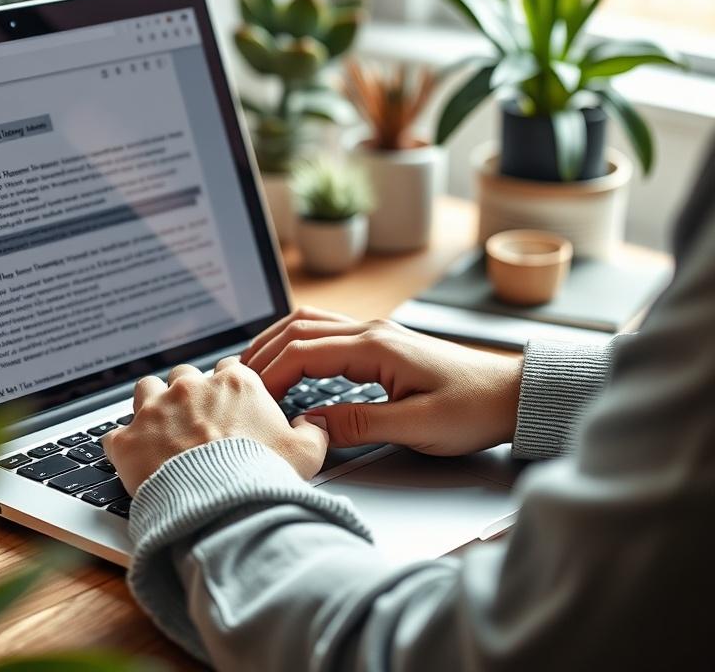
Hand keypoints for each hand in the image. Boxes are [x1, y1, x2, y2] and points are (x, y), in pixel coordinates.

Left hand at [102, 358, 328, 494]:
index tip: (228, 406)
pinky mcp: (128, 440)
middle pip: (183, 376)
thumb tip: (316, 425)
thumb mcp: (307, 453)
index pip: (227, 370)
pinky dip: (124, 446)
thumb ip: (313, 432)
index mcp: (234, 383)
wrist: (222, 508)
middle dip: (187, 394)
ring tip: (159, 431)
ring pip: (145, 390)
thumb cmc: (264, 477)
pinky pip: (116, 435)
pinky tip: (133, 460)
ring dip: (151, 407)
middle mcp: (191, 388)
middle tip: (194, 422)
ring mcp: (155, 411)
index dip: (228, 388)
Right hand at [241, 307, 521, 455]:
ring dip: (277, 343)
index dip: (271, 375)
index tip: (252, 400)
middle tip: (237, 382)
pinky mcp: (381, 344)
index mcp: (376, 346)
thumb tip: (309, 425)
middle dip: (262, 354)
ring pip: (309, 324)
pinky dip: (297, 343)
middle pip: (298, 329)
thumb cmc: (474, 409)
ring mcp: (375, 333)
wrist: (514, 395)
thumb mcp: (417, 427)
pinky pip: (326, 333)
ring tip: (253, 370)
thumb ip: (360, 424)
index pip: (303, 351)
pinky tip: (289, 362)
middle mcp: (371, 331)